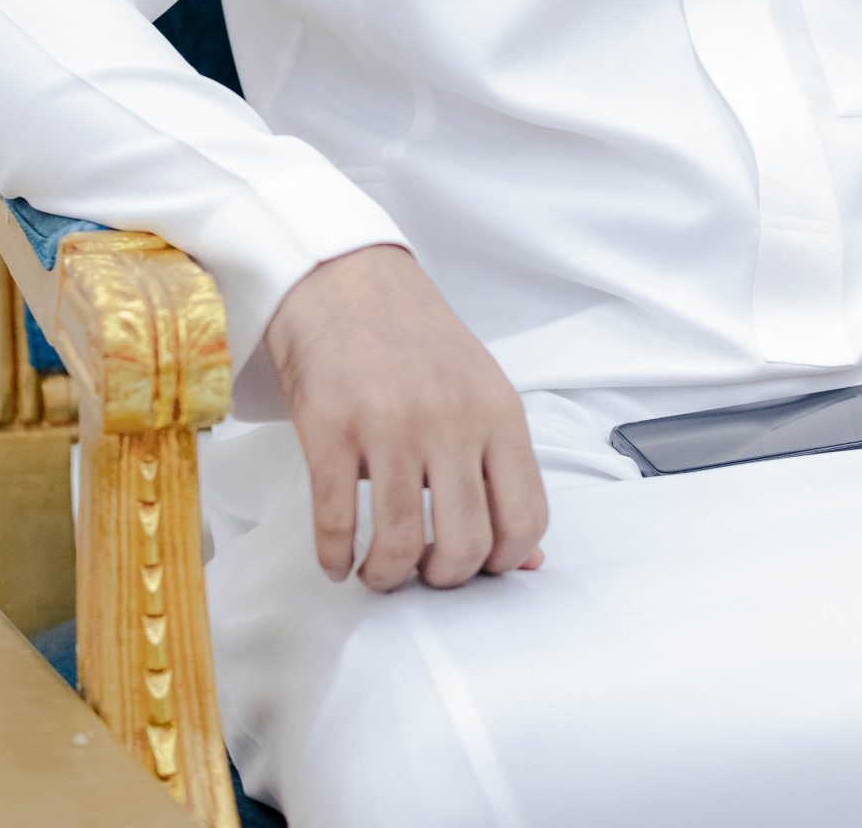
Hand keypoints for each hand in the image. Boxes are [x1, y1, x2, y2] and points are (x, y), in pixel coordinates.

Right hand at [264, 244, 549, 590]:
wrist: (348, 283)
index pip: (527, 518)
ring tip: (377, 571)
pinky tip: (338, 559)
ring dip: (386, 576)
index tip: (478, 565)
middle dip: (443, 579)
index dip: (504, 562)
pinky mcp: (331, 427)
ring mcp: (390, 424)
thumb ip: (506, 473)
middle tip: (424, 572)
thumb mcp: (482, 395)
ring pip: (399, 543)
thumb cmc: (417, 343)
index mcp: (499, 414)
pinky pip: (337, 521)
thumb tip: (529, 559)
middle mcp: (451, 420)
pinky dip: (336, 557)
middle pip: (465, 544)